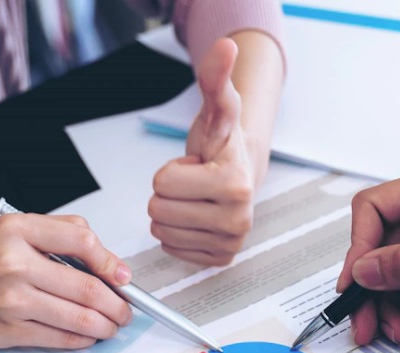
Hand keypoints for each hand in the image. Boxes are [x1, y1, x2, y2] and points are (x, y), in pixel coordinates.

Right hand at [0, 213, 132, 348]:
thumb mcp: (12, 229)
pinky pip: (59, 337)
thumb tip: (106, 260)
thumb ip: (58, 233)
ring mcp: (12, 298)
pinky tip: (87, 336)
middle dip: (117, 304)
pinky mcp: (9, 329)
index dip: (111, 263)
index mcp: (19, 229)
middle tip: (125, 310)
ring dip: (105, 326)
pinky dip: (82, 339)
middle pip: (88, 287)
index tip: (122, 277)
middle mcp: (15, 262)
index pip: (82, 241)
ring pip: (79, 317)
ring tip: (112, 326)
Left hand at [149, 37, 259, 265]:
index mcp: (235, 184)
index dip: (169, 170)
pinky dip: (177, 233)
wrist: (240, 170)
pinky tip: (196, 217)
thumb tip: (224, 48)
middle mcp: (238, 218)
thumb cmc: (221, 144)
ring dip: (172, 213)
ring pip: (162, 232)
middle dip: (169, 193)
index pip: (162, 185)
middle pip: (159, 211)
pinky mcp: (221, 258)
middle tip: (192, 183)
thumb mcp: (216, 108)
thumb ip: (215, 78)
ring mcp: (231, 242)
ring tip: (195, 199)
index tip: (193, 165)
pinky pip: (171, 249)